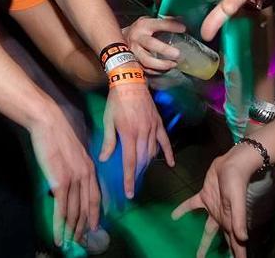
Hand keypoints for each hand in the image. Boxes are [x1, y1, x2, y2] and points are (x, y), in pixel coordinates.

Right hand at [28, 108, 100, 245]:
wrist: (49, 123)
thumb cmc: (58, 133)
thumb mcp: (74, 149)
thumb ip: (77, 164)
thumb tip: (72, 176)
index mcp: (90, 167)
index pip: (96, 195)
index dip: (95, 212)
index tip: (94, 225)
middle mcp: (86, 175)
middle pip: (87, 207)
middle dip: (84, 225)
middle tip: (82, 239)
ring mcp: (74, 180)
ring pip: (74, 212)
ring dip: (72, 229)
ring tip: (70, 242)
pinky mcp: (60, 183)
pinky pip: (61, 210)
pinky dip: (59, 226)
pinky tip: (58, 237)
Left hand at [99, 82, 174, 197]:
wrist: (130, 82)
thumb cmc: (116, 102)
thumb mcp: (108, 121)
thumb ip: (109, 141)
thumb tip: (104, 159)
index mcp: (129, 134)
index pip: (130, 162)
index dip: (129, 179)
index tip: (129, 192)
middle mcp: (143, 133)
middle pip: (143, 160)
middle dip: (138, 174)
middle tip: (134, 184)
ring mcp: (153, 128)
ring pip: (153, 152)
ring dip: (148, 165)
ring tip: (142, 173)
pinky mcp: (159, 123)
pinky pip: (165, 141)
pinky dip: (168, 153)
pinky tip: (170, 164)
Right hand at [123, 16, 185, 73]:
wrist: (120, 39)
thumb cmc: (139, 30)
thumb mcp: (149, 21)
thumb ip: (164, 21)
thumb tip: (181, 20)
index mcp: (143, 25)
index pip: (158, 24)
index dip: (171, 26)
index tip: (183, 29)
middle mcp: (137, 38)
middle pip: (150, 44)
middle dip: (165, 49)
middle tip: (177, 54)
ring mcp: (134, 51)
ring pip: (147, 60)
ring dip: (161, 64)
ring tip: (173, 64)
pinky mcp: (133, 62)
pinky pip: (145, 69)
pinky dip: (156, 71)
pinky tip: (165, 69)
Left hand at [171, 145, 259, 257]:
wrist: (232, 163)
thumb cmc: (236, 183)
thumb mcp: (238, 201)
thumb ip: (239, 220)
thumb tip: (243, 239)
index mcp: (231, 222)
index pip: (236, 243)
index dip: (238, 256)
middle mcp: (222, 218)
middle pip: (223, 241)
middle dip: (224, 253)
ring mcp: (213, 208)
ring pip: (208, 231)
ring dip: (204, 242)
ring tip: (198, 256)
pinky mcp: (204, 197)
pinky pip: (192, 206)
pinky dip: (183, 211)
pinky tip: (174, 217)